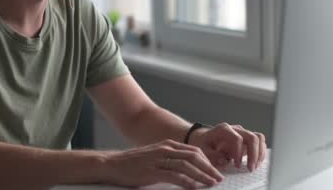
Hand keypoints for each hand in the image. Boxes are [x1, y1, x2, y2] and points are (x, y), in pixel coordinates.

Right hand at [103, 139, 223, 188]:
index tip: (216, 171)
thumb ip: (171, 160)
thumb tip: (188, 170)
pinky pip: (173, 175)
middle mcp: (165, 149)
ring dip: (201, 175)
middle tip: (219, 178)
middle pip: (194, 156)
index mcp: (168, 145)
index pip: (194, 151)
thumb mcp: (156, 157)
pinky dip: (186, 182)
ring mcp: (158, 159)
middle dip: (209, 168)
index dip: (208, 161)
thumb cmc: (135, 164)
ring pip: (186, 165)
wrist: (113, 165)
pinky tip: (193, 188)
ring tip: (211, 183)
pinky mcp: (152, 170)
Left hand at [188, 123, 266, 171]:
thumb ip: (212, 155)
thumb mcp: (202, 149)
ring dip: (259, 153)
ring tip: (254, 166)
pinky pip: (259, 142)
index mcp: (223, 129)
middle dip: (253, 154)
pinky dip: (260, 153)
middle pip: (251, 137)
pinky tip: (255, 163)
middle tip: (250, 168)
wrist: (204, 138)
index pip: (237, 138)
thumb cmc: (204, 143)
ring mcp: (242, 132)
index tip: (237, 165)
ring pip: (259, 138)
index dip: (239, 153)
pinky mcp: (247, 138)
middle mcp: (235, 129)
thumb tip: (224, 161)